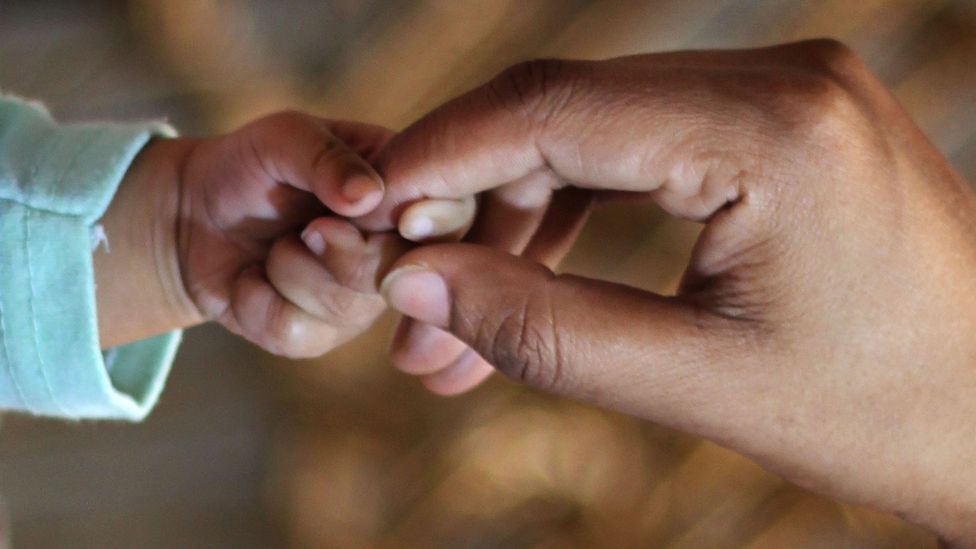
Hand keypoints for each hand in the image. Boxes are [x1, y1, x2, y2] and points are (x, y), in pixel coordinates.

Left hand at [97, 111, 399, 356]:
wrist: (194, 216)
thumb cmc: (252, 165)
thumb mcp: (283, 138)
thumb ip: (326, 157)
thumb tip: (368, 194)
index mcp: (407, 190)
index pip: (452, 216)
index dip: (427, 224)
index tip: (381, 216)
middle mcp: (399, 250)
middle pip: (402, 274)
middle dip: (340, 253)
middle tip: (306, 228)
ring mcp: (364, 297)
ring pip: (347, 309)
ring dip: (289, 271)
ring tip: (274, 246)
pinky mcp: (322, 334)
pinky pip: (300, 334)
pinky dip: (258, 302)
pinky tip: (253, 279)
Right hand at [367, 41, 975, 543]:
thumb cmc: (879, 414)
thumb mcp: (693, 382)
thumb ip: (537, 326)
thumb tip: (414, 279)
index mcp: (771, 130)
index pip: (554, 110)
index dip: (440, 155)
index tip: (366, 207)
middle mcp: (781, 77)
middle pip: (567, 107)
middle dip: (469, 193)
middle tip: (404, 280)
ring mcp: (786, 88)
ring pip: (598, 124)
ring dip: (518, 204)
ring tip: (458, 302)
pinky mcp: (781, 117)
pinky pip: (646, 141)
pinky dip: (579, 199)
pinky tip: (530, 265)